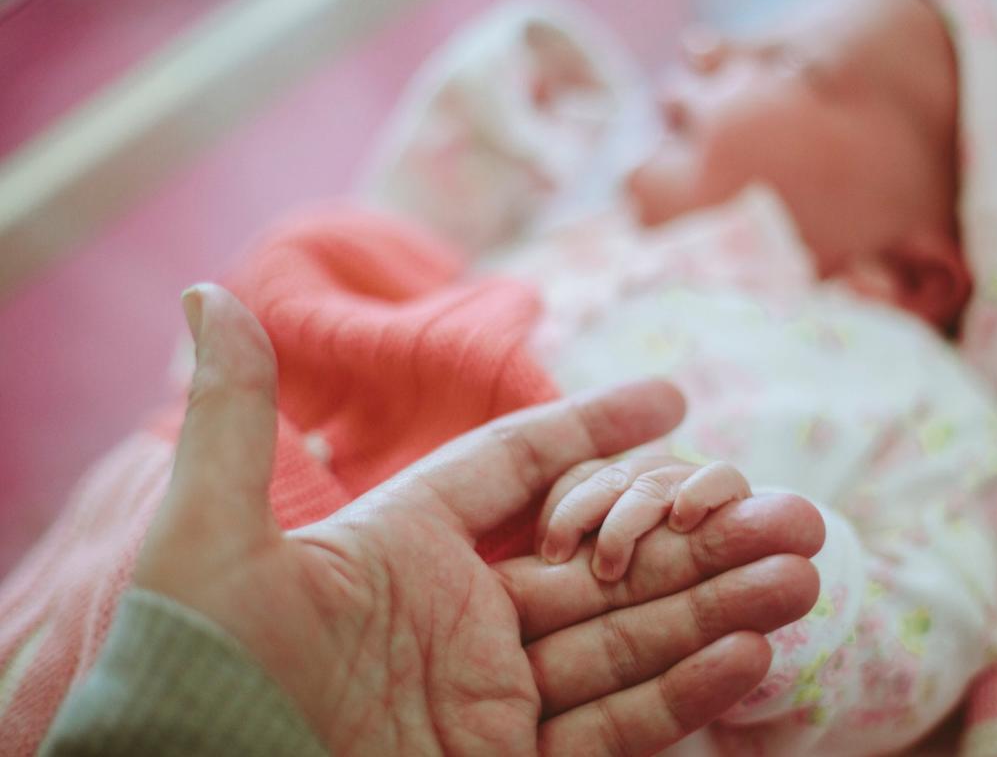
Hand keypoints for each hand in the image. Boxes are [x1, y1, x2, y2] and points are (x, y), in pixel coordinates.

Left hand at [135, 284, 822, 755]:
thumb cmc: (191, 676)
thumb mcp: (207, 542)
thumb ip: (233, 419)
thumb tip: (208, 289)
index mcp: (405, 548)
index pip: (521, 470)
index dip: (594, 429)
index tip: (670, 397)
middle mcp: (461, 617)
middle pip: (604, 560)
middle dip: (699, 536)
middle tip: (790, 509)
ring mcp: (489, 699)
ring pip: (626, 640)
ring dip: (715, 608)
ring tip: (802, 574)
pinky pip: (610, 732)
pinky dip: (680, 697)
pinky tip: (749, 653)